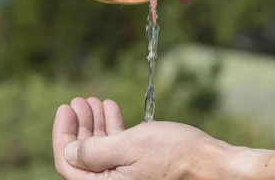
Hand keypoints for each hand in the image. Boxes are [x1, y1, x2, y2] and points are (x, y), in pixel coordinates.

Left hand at [53, 98, 254, 179]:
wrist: (211, 163)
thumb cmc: (174, 155)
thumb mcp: (129, 147)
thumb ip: (94, 152)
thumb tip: (69, 150)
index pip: (69, 163)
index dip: (63, 135)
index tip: (65, 108)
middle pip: (83, 156)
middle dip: (79, 126)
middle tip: (78, 102)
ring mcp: (127, 177)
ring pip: (100, 150)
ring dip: (95, 124)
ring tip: (93, 102)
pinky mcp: (140, 169)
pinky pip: (118, 150)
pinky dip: (113, 129)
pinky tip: (111, 109)